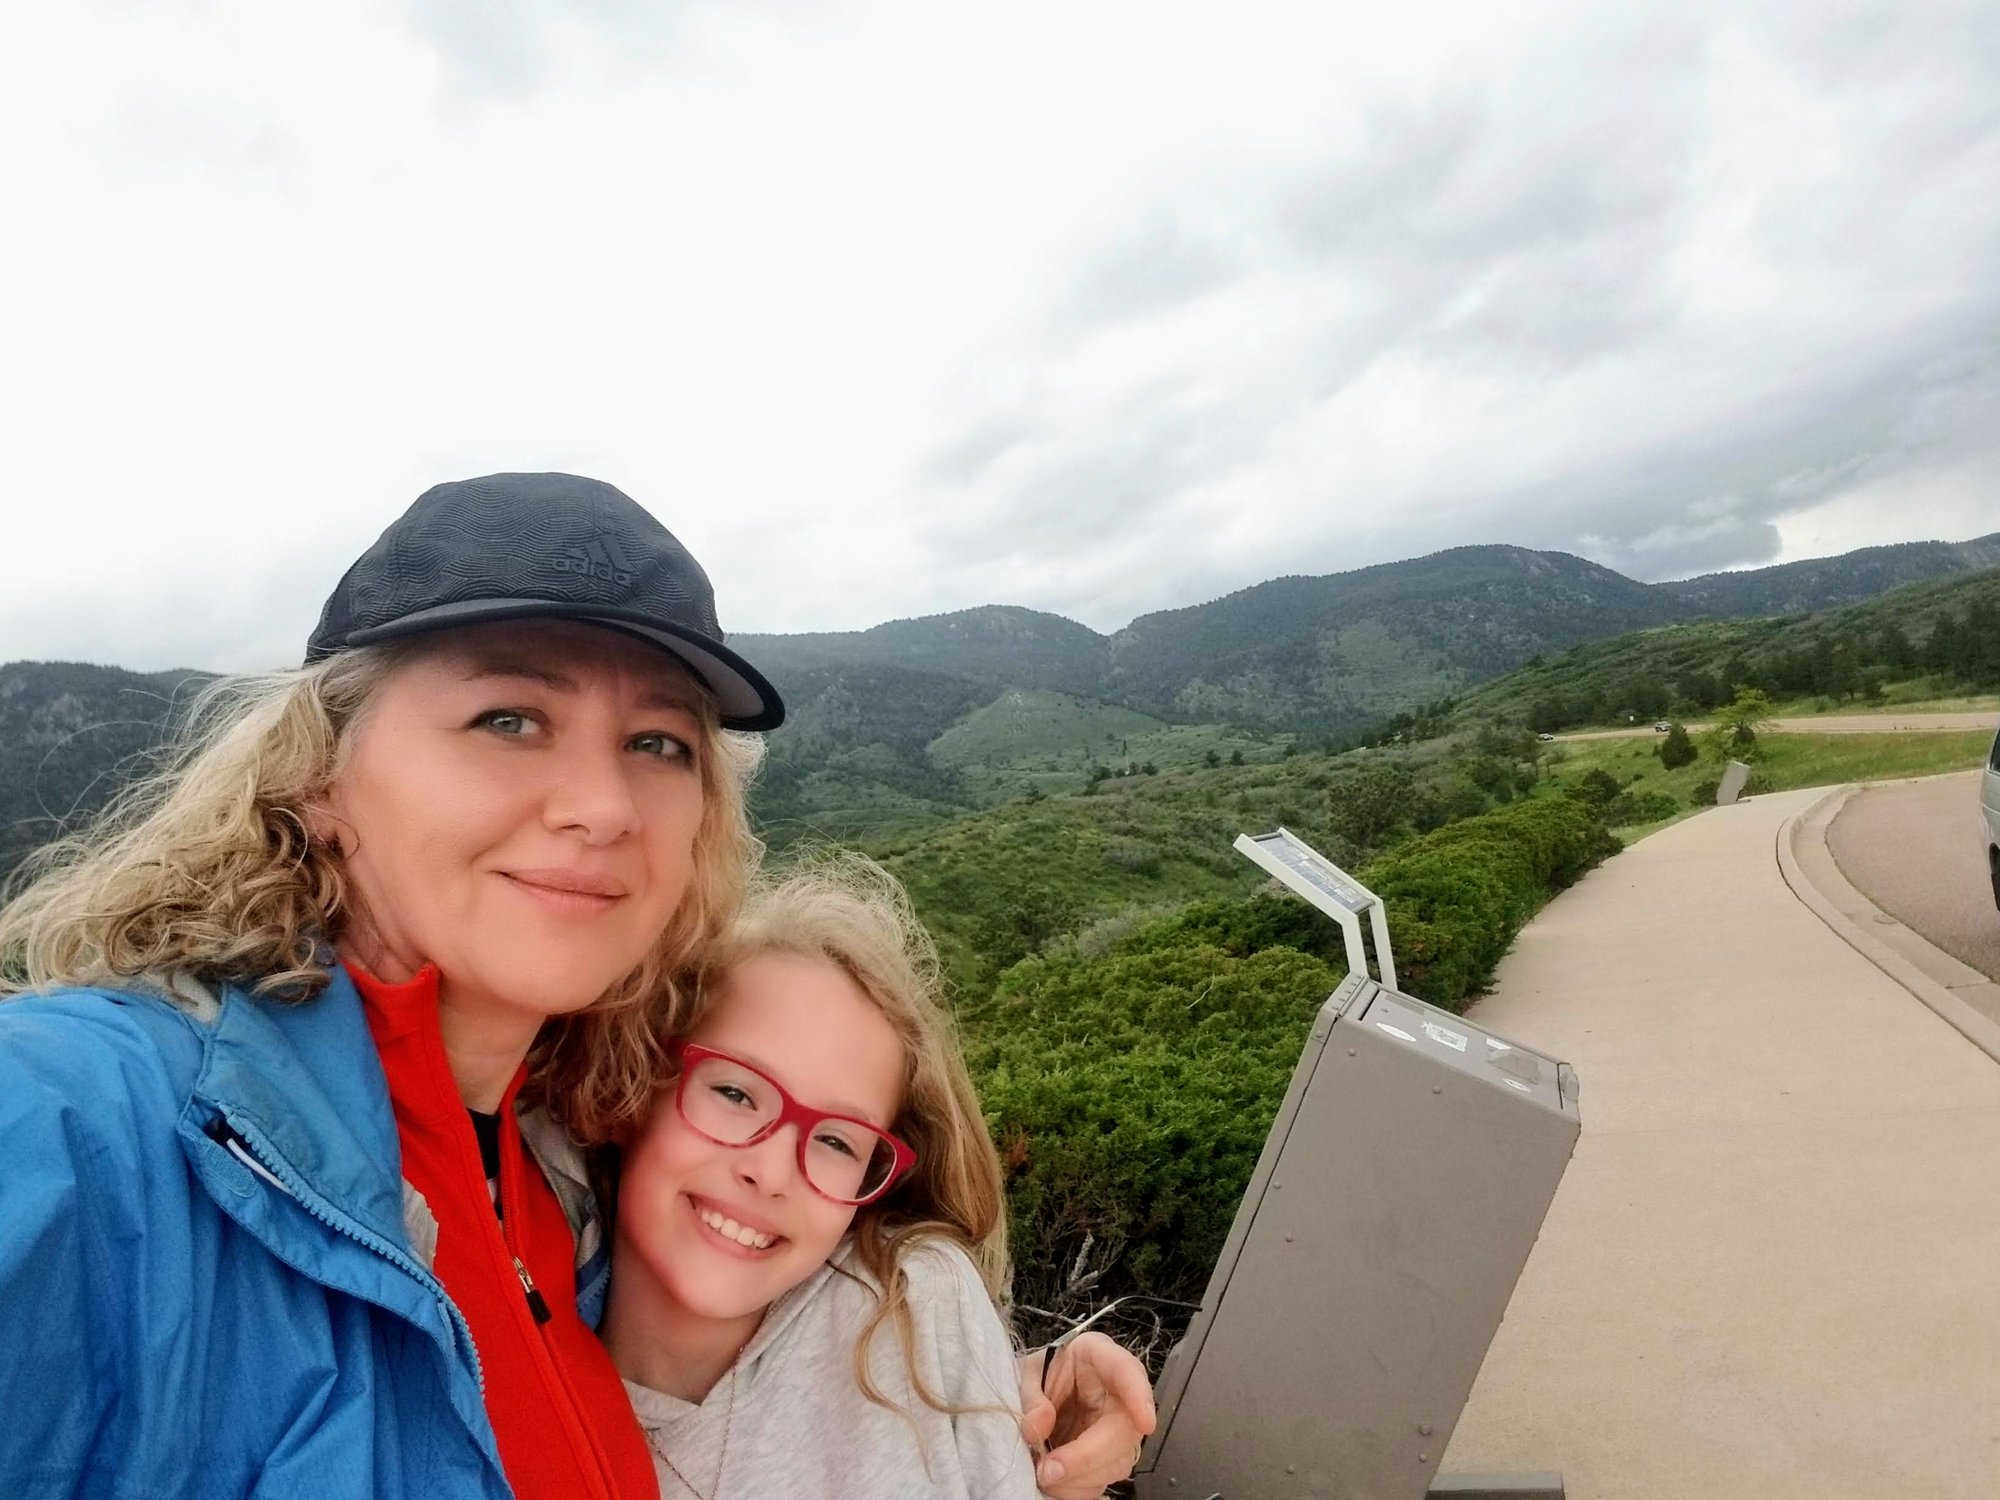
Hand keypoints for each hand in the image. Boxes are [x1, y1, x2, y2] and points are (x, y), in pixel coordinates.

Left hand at [1016, 1332, 1156, 1498]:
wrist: (1031, 1397)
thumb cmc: (1036, 1375)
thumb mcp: (1024, 1374)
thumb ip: (1030, 1396)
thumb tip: (1039, 1424)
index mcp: (1096, 1356)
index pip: (1126, 1370)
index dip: (1139, 1395)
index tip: (1145, 1421)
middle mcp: (1115, 1393)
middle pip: (1125, 1428)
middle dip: (1088, 1455)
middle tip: (1050, 1470)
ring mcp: (1115, 1428)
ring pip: (1117, 1461)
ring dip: (1080, 1478)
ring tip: (1044, 1476)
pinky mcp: (1107, 1456)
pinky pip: (1103, 1480)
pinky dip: (1077, 1488)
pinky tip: (1055, 1483)